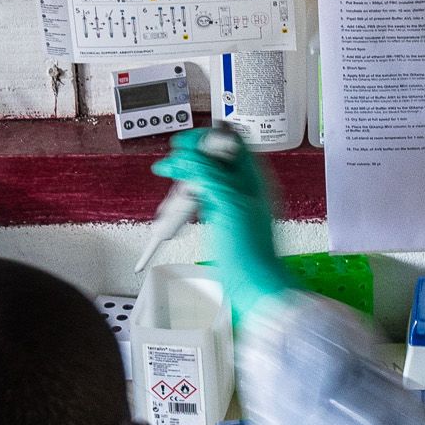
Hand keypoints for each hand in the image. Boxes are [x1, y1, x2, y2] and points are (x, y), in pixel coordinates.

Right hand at [147, 129, 297, 317]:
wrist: (252, 286)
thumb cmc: (250, 252)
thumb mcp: (228, 205)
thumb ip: (208, 175)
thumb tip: (187, 155)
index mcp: (252, 176)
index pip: (229, 139)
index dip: (204, 137)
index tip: (181, 146)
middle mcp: (242, 184)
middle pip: (212, 156)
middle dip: (189, 159)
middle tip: (172, 170)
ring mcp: (231, 200)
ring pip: (203, 176)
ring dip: (185, 180)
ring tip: (175, 194)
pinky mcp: (221, 216)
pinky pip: (200, 197)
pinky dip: (187, 199)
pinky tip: (180, 209)